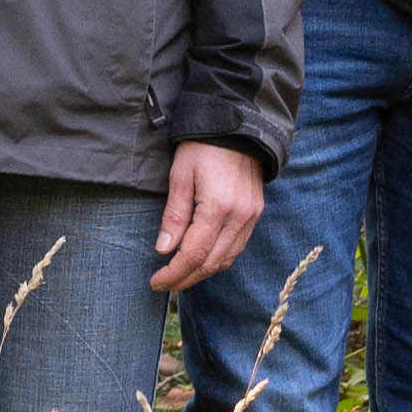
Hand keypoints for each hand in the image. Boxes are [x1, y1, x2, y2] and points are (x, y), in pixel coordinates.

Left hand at [151, 140, 265, 292]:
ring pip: (226, 259)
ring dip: (202, 272)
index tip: (156, 281)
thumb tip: (164, 250)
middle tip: (164, 285)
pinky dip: (218, 259)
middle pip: (211, 263)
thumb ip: (174, 215)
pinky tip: (202, 260)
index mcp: (218, 207)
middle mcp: (239, 217)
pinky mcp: (255, 213)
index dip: (174, 273)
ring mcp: (251, 217)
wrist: (237, 127)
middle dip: (186, 278)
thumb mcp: (180, 175)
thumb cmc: (203, 147)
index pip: (194, 254)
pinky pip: (237, 247)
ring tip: (179, 276)